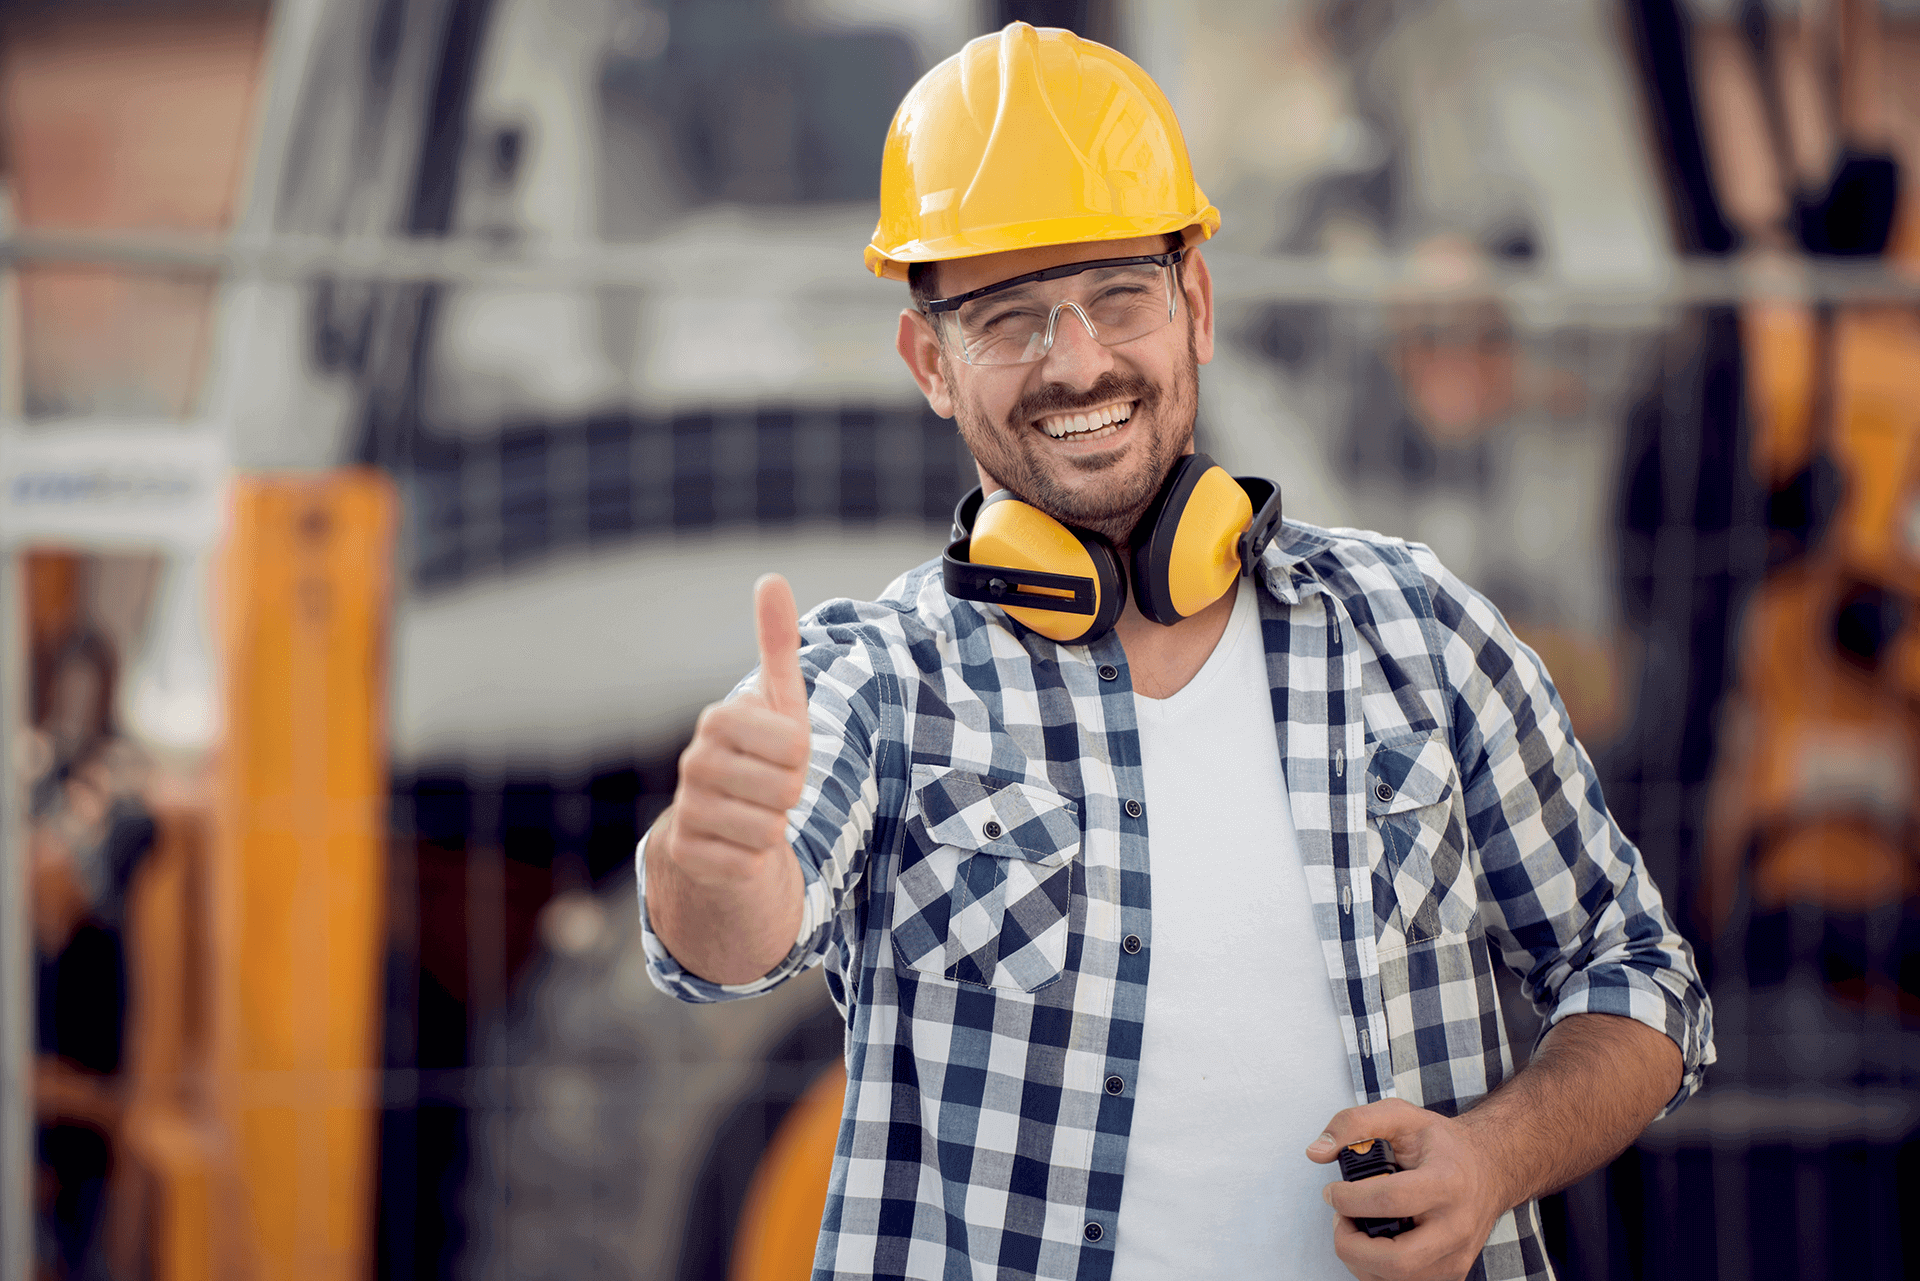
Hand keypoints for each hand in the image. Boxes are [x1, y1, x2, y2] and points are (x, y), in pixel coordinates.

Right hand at [661, 574, 811, 885]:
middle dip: (791, 795)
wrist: (723, 828)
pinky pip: (751, 863)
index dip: (801, 755)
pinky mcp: (688, 855)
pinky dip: (757, 862)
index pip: (794, 744)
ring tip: (755, 816)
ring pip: (770, 828)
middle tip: (771, 791)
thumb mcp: (780, 702)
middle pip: (787, 788)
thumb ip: (777, 643)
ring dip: (775, 828)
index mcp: (718, 721)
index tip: (783, 755)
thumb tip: (771, 578)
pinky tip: (739, 848)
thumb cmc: (762, 758)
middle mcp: (693, 762)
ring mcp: (686, 810)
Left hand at [1306, 1097, 1517, 1280]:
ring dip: (1360, 1259)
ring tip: (1354, 1228)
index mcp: (1447, 1182)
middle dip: (1351, 1245)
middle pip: (1397, 1259)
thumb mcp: (1400, 1117)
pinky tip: (1372, 1243)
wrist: (1489, 1167)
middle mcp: (1457, 1225)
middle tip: (1339, 1220)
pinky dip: (1377, 1270)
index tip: (1332, 1192)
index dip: (1349, 1199)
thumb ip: (1354, 1124)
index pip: (1391, 1200)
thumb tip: (1316, 1152)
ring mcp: (1458, 1255)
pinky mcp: (1454, 1272)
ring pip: (1399, 1279)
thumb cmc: (1441, 1144)